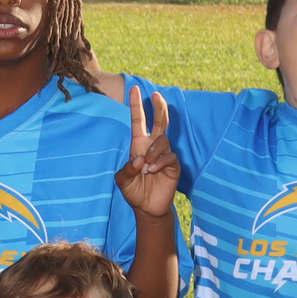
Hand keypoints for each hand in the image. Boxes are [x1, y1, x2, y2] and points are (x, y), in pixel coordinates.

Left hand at [114, 84, 181, 219]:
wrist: (147, 208)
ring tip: (147, 167)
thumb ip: (127, 170)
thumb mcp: (122, 181)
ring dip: (154, 151)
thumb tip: (140, 159)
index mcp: (138, 145)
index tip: (134, 89)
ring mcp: (164, 154)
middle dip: (159, 107)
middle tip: (157, 95)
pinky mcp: (173, 165)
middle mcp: (152, 146)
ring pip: (163, 140)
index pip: (138, 121)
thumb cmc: (134, 191)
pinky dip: (160, 162)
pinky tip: (153, 170)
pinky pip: (170, 156)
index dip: (136, 105)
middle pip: (159, 121)